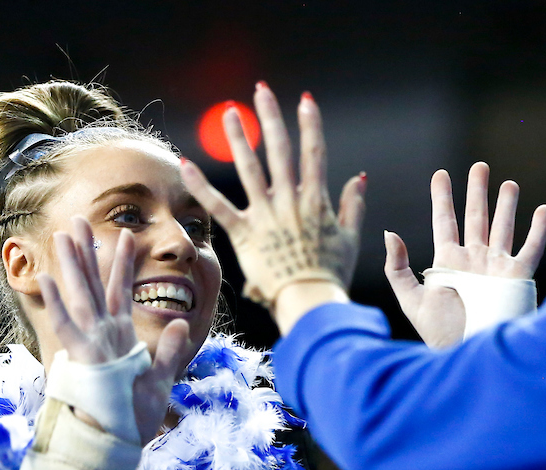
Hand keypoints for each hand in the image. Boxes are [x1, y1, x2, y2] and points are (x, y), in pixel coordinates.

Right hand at [37, 217, 194, 441]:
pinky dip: (56, 303)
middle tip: (78, 219)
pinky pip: (66, 326)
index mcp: (120, 337)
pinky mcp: (82, 358)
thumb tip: (178, 321)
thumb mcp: (161, 378)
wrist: (118, 444)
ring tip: (63, 234)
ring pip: (78, 296)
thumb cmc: (135, 417)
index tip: (126, 234)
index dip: (123, 263)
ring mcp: (91, 344)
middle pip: (93, 284)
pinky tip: (46, 278)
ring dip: (71, 265)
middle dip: (86, 252)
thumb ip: (169, 349)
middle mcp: (103, 335)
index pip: (120, 291)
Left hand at [180, 84, 366, 306]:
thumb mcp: (349, 238)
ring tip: (229, 114)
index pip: (314, 154)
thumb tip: (359, 178)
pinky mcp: (244, 234)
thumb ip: (352, 206)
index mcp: (315, 201)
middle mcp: (289, 202)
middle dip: (270, 118)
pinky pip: (219, 206)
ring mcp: (265, 217)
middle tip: (261, 91)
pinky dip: (200, 186)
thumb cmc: (330, 274)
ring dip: (239, 139)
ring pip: (249, 170)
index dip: (310, 125)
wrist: (310, 301)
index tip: (305, 100)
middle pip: (279, 151)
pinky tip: (186, 163)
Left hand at [384, 163, 545, 348]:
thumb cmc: (438, 333)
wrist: (467, 353)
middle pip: (476, 218)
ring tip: (508, 183)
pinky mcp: (517, 278)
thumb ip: (398, 267)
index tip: (440, 174)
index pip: (445, 221)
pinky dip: (538, 230)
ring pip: (502, 228)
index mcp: (448, 263)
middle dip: (477, 192)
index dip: (442, 198)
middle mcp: (473, 261)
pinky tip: (542, 209)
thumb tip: (390, 233)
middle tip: (480, 167)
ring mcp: (496, 268)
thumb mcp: (411, 300)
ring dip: (505, 205)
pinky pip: (530, 249)